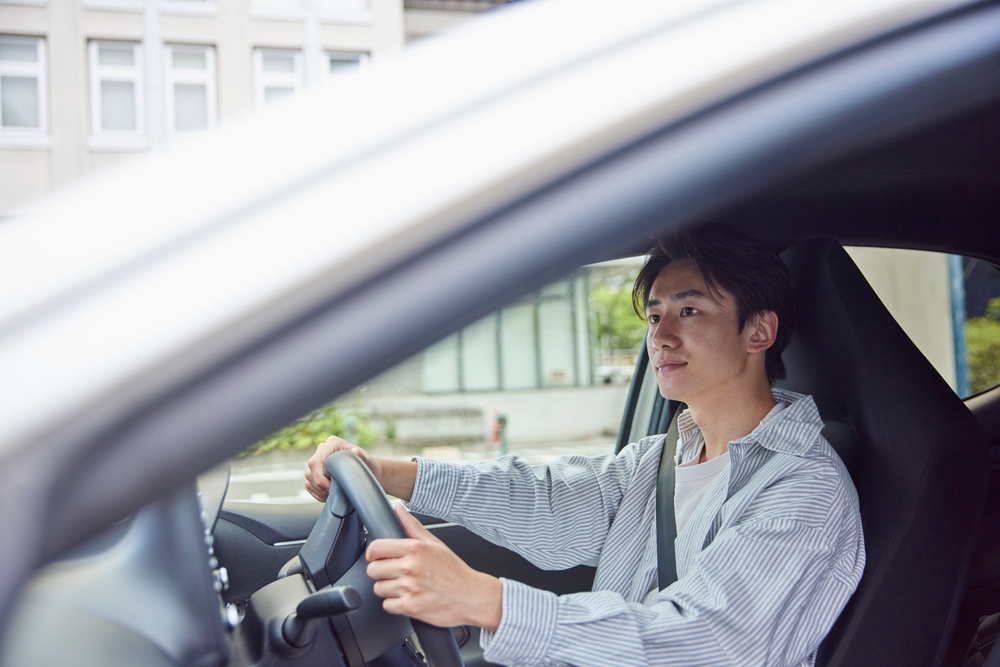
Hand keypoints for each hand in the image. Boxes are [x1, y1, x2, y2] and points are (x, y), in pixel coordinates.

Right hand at [304, 436, 382, 501]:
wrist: (368, 472)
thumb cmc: (368, 466)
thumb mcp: (367, 462)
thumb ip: (362, 456)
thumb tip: (355, 452)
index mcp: (333, 443)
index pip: (316, 462)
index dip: (321, 479)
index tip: (332, 489)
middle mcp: (322, 449)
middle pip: (310, 471)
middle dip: (321, 487)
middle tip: (333, 494)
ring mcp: (318, 461)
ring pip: (308, 479)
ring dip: (319, 491)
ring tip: (333, 495)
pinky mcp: (315, 472)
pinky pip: (309, 485)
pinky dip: (318, 493)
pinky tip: (329, 495)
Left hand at [366, 504, 501, 630]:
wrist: (471, 597)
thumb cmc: (455, 571)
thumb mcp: (435, 543)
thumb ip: (412, 526)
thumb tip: (398, 509)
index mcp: (415, 549)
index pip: (376, 548)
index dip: (373, 553)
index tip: (377, 556)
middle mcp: (410, 567)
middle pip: (373, 570)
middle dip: (380, 571)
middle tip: (393, 572)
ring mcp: (409, 588)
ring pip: (378, 588)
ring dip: (387, 588)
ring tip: (403, 585)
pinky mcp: (410, 607)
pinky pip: (387, 605)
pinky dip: (395, 604)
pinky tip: (408, 597)